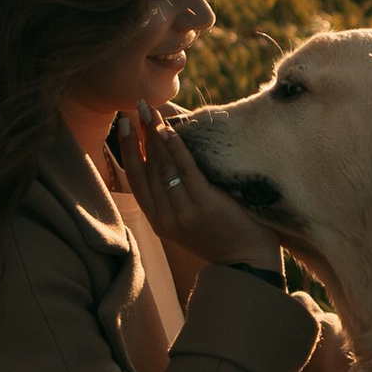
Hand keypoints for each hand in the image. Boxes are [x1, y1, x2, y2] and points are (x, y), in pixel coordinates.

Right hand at [109, 105, 283, 273]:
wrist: (247, 263)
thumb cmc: (222, 236)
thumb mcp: (188, 220)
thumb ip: (175, 196)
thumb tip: (167, 158)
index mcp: (159, 221)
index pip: (136, 180)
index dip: (128, 151)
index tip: (124, 125)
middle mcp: (165, 217)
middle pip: (146, 169)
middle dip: (139, 135)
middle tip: (136, 107)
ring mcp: (184, 211)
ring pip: (162, 167)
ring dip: (155, 135)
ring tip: (150, 111)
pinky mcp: (204, 204)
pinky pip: (186, 170)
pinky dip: (176, 148)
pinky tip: (170, 129)